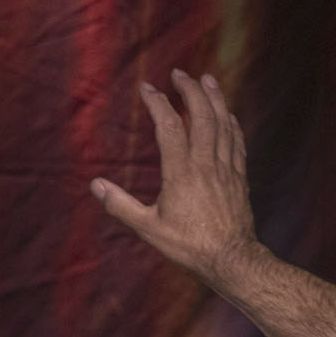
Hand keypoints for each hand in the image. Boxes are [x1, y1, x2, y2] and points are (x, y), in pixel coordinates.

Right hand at [90, 70, 257, 288]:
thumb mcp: (149, 229)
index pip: (170, 127)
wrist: (232, 262)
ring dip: (215, 99)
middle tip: (180, 74)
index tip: (147, 88)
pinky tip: (227, 114)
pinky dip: (231, 124)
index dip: (158, 103)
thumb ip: (121, 206)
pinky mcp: (239, 179)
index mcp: (181, 173)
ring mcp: (226, 171)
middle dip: (191, 90)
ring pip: (223, 125)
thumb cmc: (190, 247)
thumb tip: (96, 186)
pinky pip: (237, 143)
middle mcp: (206, 166)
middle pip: (202, 116)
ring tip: (207, 79)